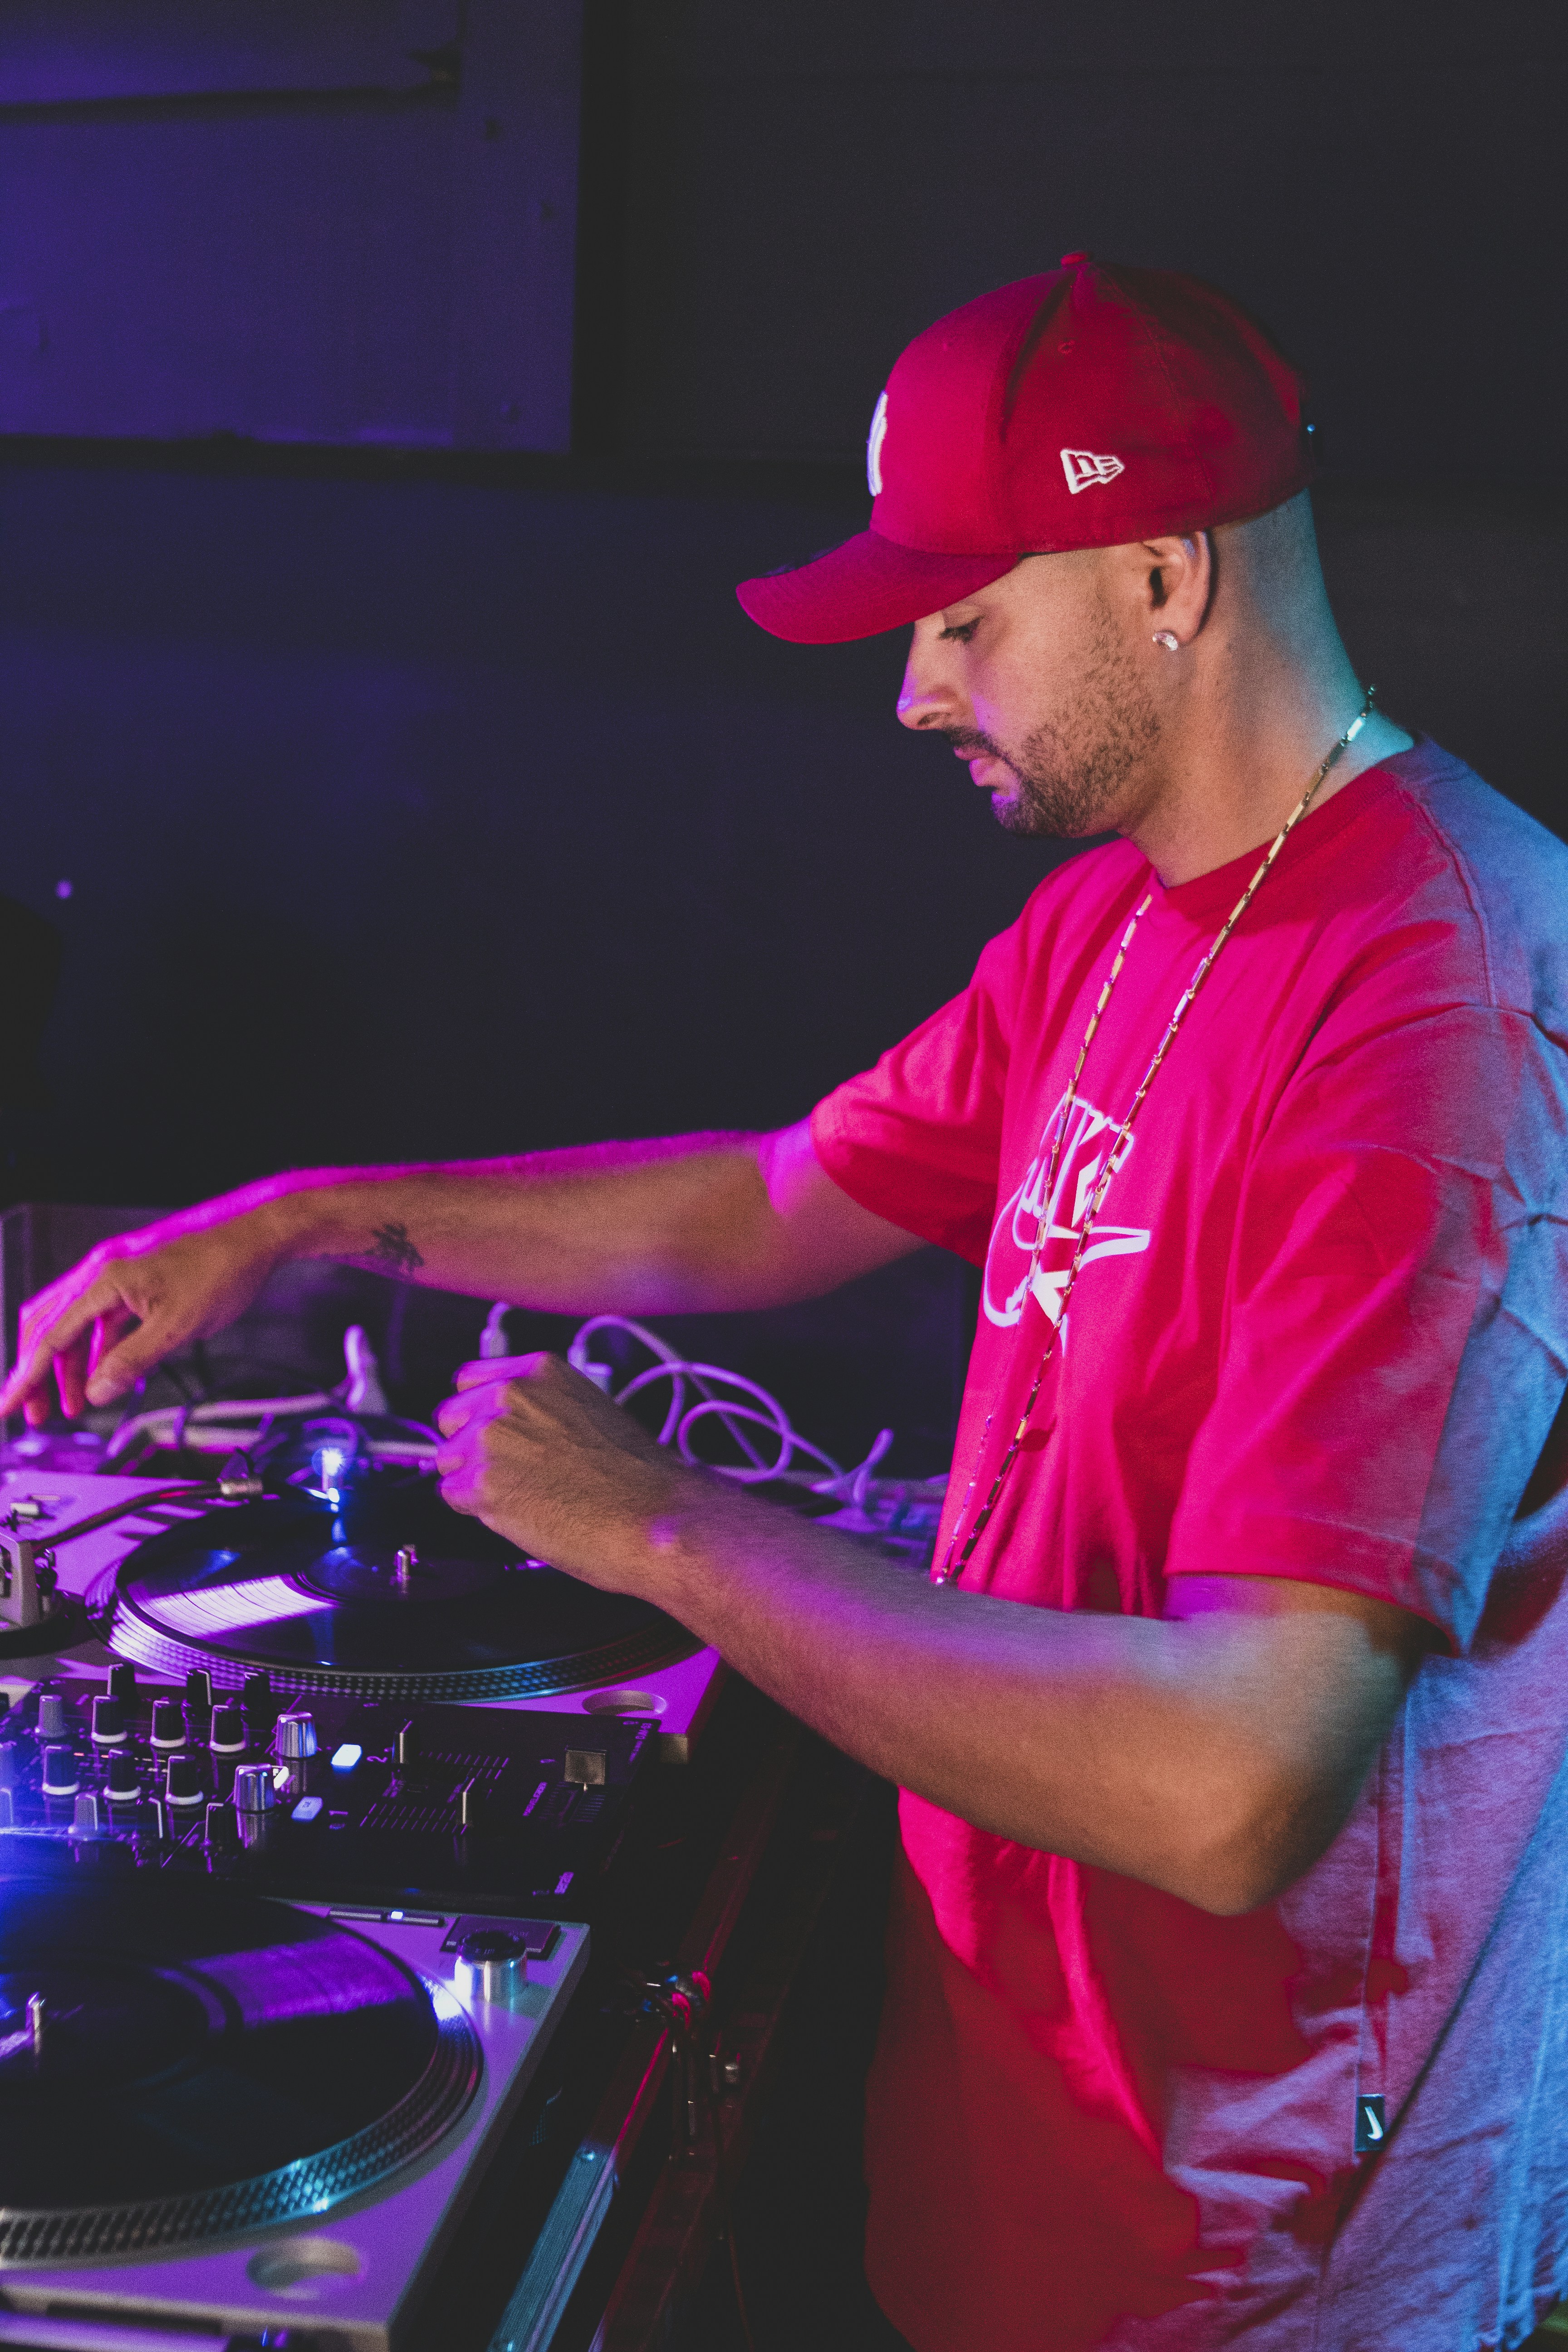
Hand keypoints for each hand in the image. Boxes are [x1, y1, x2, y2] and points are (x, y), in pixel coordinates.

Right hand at [0, 1200, 291, 1425]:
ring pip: (75, 1327)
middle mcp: (103, 1275)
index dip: (27, 1377)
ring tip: (72, 1404)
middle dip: (38, 1373)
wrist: (254, 1241)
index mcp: (105, 1281)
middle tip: (33, 1411)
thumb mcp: (177, 1327)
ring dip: (70, 1366)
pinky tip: (104, 1376)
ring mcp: (118, 1280)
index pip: (51, 1337)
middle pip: (50, 1328)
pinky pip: (102, 1323)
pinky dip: (97, 1352)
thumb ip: (132, 1361)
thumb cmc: (222, 1270)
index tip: (8, 1406)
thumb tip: (96, 1392)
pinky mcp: (135, 1287)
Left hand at [435, 1353, 685, 1593]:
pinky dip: (477, 1511)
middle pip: (450, 1417)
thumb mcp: (588, 1409)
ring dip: (473, 1480)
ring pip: (448, 1460)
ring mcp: (492, 1439)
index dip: (478, 1412)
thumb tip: (509, 1424)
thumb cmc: (636, 1475)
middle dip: (470, 1445)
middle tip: (509, 1470)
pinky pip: (453, 1497)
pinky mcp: (482, 1485)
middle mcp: (509, 1396)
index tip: (490, 1429)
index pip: (469, 1379)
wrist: (654, 1516)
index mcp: (538, 1372)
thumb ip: (540, 1407)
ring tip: (522, 1495)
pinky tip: (519, 1513)